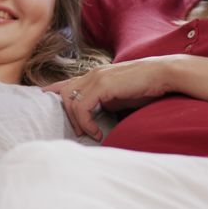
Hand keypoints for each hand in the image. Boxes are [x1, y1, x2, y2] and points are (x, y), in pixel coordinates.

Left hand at [44, 57, 177, 139]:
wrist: (163, 74)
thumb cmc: (145, 87)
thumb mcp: (119, 96)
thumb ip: (104, 102)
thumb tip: (95, 116)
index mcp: (95, 76)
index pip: (66, 83)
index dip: (52, 92)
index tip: (44, 102)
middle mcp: (92, 74)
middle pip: (63, 93)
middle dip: (66, 115)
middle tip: (78, 131)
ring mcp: (96, 78)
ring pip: (70, 101)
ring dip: (77, 122)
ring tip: (89, 134)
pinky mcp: (102, 85)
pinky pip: (82, 107)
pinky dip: (86, 123)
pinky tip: (97, 132)